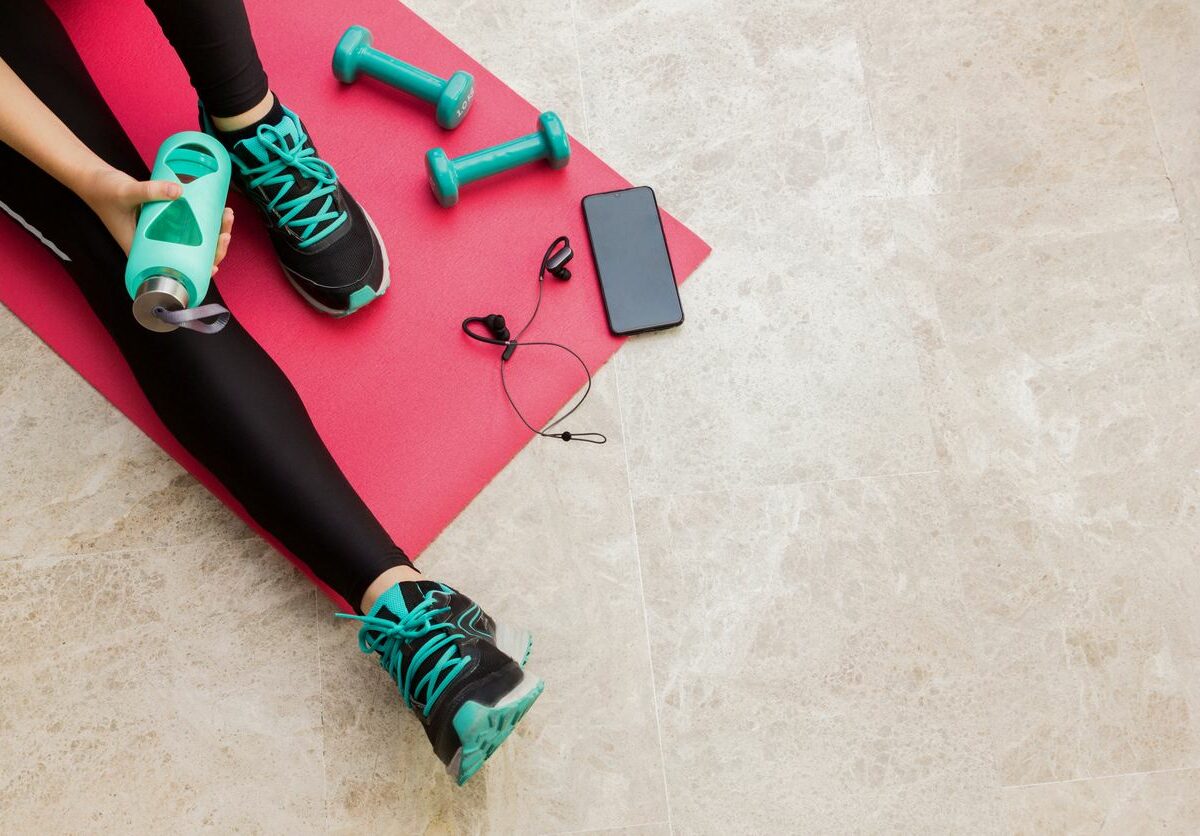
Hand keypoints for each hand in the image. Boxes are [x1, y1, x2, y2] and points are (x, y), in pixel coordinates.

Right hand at [76, 165, 233, 274]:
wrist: (94, 178)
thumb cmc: (103, 191)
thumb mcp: (126, 192)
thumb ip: (150, 191)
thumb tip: (179, 190)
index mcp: (145, 254)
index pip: (176, 271)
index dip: (198, 272)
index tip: (214, 265)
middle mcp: (156, 248)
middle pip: (192, 258)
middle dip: (214, 246)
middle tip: (225, 229)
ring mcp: (162, 236)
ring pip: (194, 242)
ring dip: (214, 232)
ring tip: (226, 215)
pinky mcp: (165, 222)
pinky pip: (189, 226)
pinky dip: (204, 221)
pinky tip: (217, 210)